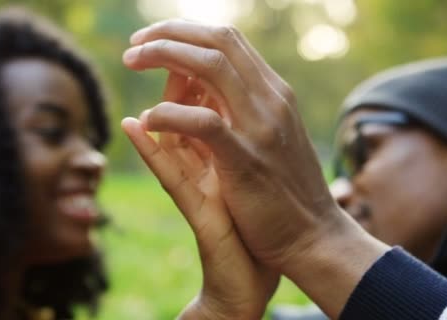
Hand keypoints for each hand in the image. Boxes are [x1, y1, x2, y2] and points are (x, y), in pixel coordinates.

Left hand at [122, 20, 387, 317]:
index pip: (228, 41)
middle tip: (134, 44)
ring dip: (164, 55)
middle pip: (217, 41)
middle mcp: (271, 100)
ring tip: (132, 62)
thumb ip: (238, 111)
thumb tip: (196, 87)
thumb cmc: (286, 192)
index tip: (153, 40)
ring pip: (210, 66)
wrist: (315, 237)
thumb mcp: (267, 139)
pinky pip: (202, 122)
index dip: (187, 31)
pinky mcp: (245, 160)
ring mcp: (261, 127)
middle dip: (169, 33)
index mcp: (274, 94)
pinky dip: (169, 114)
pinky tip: (147, 119)